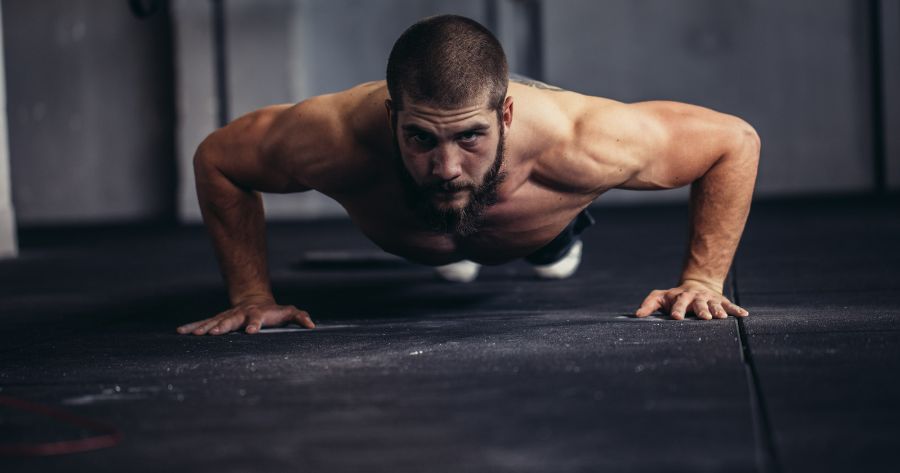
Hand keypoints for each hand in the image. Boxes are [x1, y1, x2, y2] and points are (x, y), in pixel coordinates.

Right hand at [177, 297, 315, 334]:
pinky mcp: (218, 320)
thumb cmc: (274, 311)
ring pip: (214, 321)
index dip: (255, 325)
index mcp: (257, 315)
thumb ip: (300, 317)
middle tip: (213, 334)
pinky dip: (193, 327)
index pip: (256, 320)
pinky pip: (204, 323)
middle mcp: (240, 315)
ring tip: (191, 335)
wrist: (254, 300)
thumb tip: (312, 325)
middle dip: (222, 326)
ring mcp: (227, 317)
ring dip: (204, 328)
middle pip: (231, 320)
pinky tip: (180, 332)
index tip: (251, 331)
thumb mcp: (288, 312)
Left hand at [634, 282, 748, 319]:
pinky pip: (730, 306)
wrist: (697, 285)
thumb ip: (649, 304)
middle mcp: (696, 298)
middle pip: (698, 304)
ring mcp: (709, 299)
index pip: (678, 303)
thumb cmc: (674, 297)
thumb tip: (637, 315)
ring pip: (714, 305)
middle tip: (703, 318)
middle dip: (700, 310)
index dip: (677, 310)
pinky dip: (736, 310)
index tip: (676, 317)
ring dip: (718, 311)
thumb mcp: (660, 297)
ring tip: (722, 317)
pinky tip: (744, 315)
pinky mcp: (721, 301)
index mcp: (680, 297)